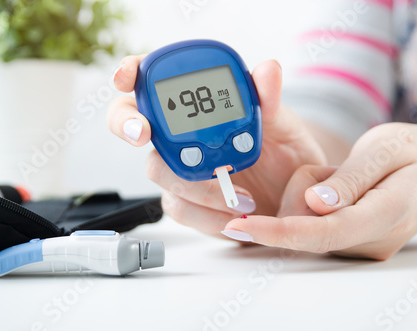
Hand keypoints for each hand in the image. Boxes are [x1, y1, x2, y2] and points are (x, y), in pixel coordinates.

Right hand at [107, 55, 327, 237]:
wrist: (291, 193)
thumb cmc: (281, 150)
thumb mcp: (281, 122)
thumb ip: (268, 99)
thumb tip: (267, 69)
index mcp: (196, 104)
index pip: (151, 79)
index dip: (128, 73)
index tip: (126, 78)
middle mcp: (179, 134)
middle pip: (132, 123)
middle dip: (127, 124)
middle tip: (144, 133)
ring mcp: (179, 168)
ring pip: (157, 171)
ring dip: (194, 184)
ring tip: (239, 197)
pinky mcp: (188, 202)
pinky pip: (180, 208)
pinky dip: (206, 215)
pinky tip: (234, 216)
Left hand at [223, 123, 416, 259]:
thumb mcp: (385, 150)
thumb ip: (349, 179)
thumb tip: (314, 204)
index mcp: (386, 214)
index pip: (324, 232)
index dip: (279, 231)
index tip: (243, 225)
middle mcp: (371, 240)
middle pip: (307, 228)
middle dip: (298, 195)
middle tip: (330, 170)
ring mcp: (362, 246)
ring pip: (306, 225)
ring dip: (308, 195)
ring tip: (343, 176)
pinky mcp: (350, 243)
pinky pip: (314, 225)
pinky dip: (314, 203)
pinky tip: (338, 189)